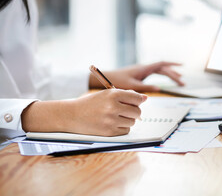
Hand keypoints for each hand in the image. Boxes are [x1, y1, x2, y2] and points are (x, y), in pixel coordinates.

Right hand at [21, 89, 146, 135]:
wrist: (72, 115)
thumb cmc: (91, 103)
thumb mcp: (107, 94)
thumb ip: (126, 95)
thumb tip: (144, 98)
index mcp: (113, 95)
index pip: (137, 98)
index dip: (138, 101)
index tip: (134, 102)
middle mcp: (113, 107)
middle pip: (137, 112)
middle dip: (134, 111)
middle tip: (124, 110)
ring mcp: (111, 121)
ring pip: (132, 122)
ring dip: (127, 120)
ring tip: (115, 116)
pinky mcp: (109, 132)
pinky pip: (126, 131)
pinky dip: (122, 128)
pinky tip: (112, 123)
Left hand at [90, 61, 183, 91]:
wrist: (106, 77)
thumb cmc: (117, 81)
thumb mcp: (132, 86)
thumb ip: (146, 88)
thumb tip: (160, 89)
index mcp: (144, 68)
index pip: (161, 64)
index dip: (173, 65)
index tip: (182, 66)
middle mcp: (144, 68)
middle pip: (163, 69)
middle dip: (174, 75)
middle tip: (183, 83)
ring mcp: (143, 70)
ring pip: (160, 70)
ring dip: (170, 75)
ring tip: (179, 81)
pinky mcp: (140, 73)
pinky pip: (155, 73)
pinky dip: (163, 76)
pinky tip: (166, 80)